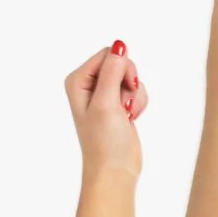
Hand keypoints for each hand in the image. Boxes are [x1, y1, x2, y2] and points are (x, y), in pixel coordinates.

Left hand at [64, 42, 148, 179]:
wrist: (115, 171)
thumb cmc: (105, 142)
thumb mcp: (106, 102)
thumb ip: (112, 71)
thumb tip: (120, 45)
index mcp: (78, 80)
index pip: (107, 55)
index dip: (121, 69)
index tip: (121, 91)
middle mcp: (89, 85)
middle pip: (120, 63)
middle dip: (129, 83)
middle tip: (123, 105)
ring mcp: (104, 95)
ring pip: (130, 78)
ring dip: (135, 96)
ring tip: (126, 115)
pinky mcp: (118, 105)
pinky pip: (136, 91)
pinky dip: (138, 104)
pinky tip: (131, 118)